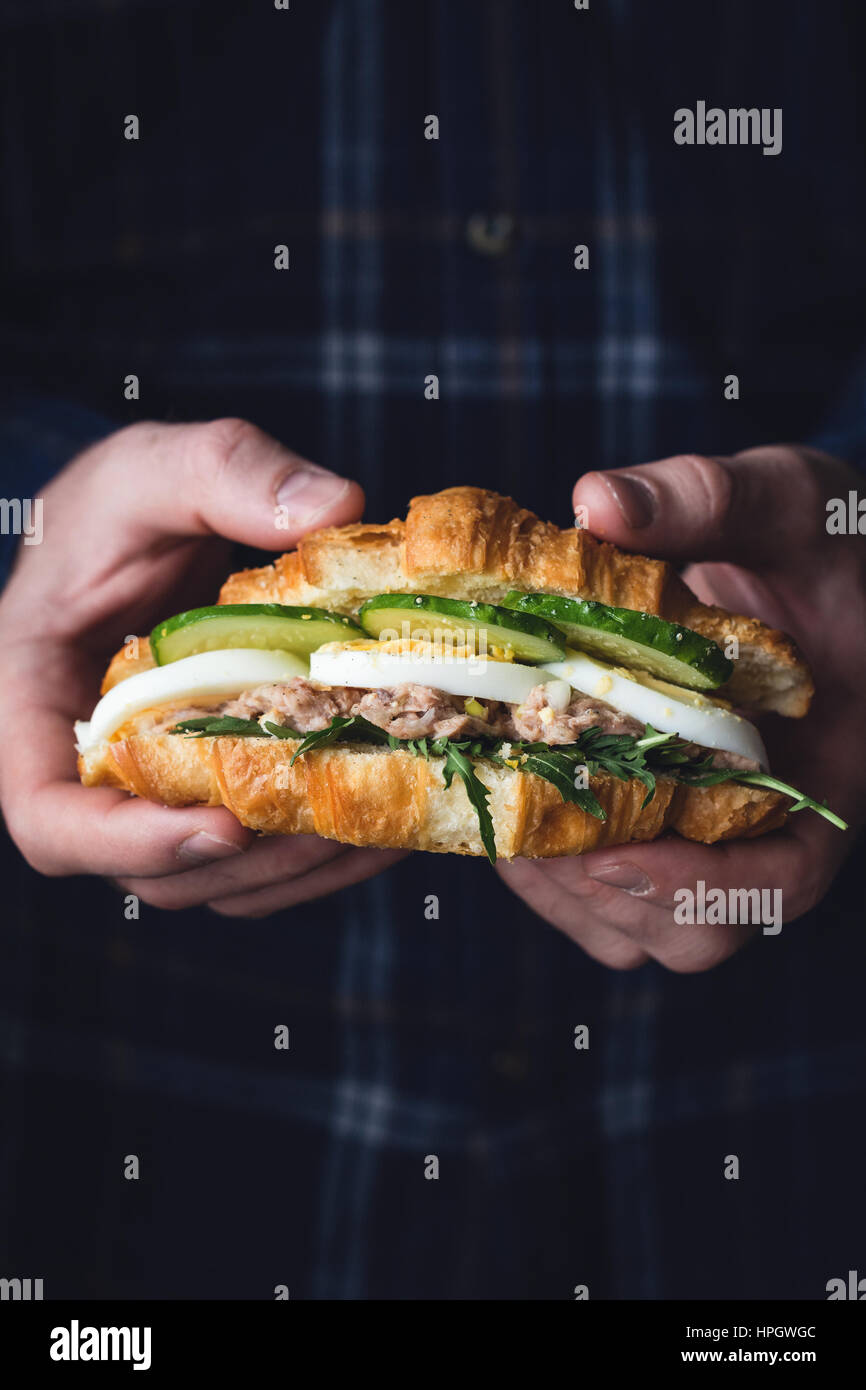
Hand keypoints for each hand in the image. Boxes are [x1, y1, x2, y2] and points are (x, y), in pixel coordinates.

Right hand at [0, 418, 402, 914]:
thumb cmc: (119, 502)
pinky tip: (380, 826)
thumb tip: (333, 508)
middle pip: (145, 869)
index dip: (127, 843)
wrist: (144, 524)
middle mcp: (88, 768)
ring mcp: (150, 788)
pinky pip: (250, 855)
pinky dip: (311, 857)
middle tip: (331, 826)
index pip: (48, 817)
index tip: (225, 826)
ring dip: (289, 872)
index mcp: (33, 703)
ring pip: (207, 878)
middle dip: (241, 865)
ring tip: (371, 833)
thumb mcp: (157, 465)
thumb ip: (228, 471)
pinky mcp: (207, 788)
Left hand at [498, 447, 865, 970]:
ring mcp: (707, 832)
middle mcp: (766, 825)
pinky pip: (597, 887)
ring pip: (634, 924)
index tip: (611, 855)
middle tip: (530, 831)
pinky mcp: (653, 818)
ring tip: (503, 808)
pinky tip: (505, 790)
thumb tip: (598, 502)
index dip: (700, 888)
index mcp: (824, 772)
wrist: (802, 559)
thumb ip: (708, 500)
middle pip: (696, 931)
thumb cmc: (819, 539)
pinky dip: (545, 865)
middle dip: (606, 898)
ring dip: (561, 890)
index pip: (785, 881)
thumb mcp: (785, 501)